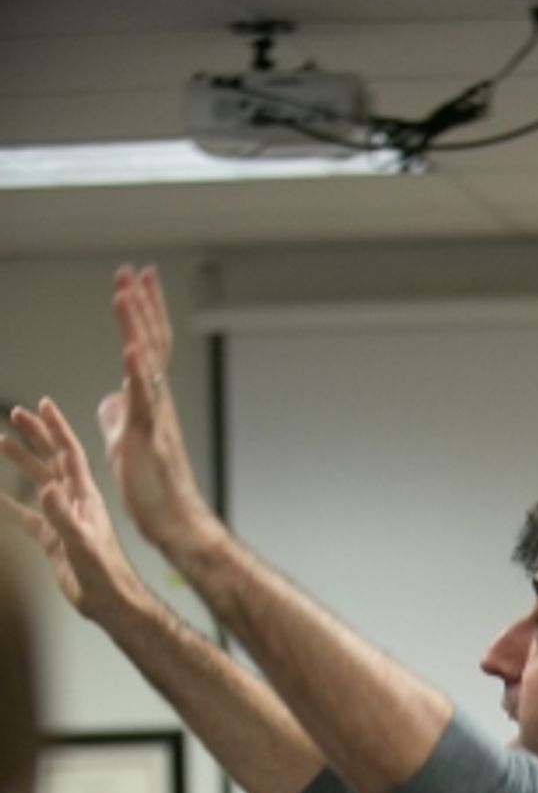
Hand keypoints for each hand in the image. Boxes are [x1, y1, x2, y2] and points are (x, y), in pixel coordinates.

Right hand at [0, 398, 148, 624]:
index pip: (68, 453)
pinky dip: (9, 505)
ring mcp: (63, 518)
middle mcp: (74, 502)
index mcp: (84, 496)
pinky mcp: (53, 538)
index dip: (56, 427)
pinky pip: (26, 516)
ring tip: (1, 442)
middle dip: (36, 435)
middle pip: (52, 459)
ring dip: (22, 461)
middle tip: (15, 414)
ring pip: (39, 481)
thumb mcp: (81, 542)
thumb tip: (46, 488)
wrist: (109, 601)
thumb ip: (63, 516)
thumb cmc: (104, 572)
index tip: (42, 404)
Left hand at [99, 263, 217, 561]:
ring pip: (146, 360)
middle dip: (141, 304)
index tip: (136, 280)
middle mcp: (158, 401)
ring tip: (126, 289)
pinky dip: (136, 370)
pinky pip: (143, 398)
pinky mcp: (149, 436)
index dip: (141, 312)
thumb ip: (117, 417)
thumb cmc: (153, 490)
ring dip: (135, 323)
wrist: (174, 522)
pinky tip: (130, 346)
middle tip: (133, 269)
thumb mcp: (125, 444)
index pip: (146, 346)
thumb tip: (108, 398)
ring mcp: (155, 416)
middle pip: (150, 341)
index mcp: (150, 402)